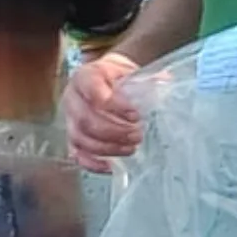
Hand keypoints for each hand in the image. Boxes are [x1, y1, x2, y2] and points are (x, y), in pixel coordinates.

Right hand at [62, 53, 142, 173]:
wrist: (103, 78)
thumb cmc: (116, 76)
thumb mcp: (130, 70)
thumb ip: (147, 78)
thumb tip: (166, 82)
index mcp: (85, 77)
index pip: (92, 90)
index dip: (114, 105)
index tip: (136, 115)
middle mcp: (72, 98)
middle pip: (85, 119)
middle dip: (113, 132)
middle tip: (137, 135)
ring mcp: (69, 119)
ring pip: (80, 139)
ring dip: (107, 148)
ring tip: (131, 148)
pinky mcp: (72, 136)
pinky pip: (76, 154)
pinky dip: (92, 163)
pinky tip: (111, 166)